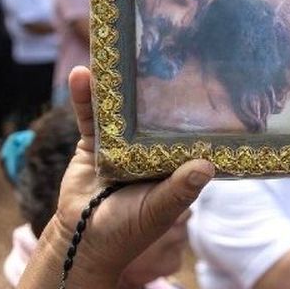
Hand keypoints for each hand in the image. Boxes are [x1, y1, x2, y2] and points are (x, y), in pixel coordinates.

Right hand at [56, 66, 211, 276]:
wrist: (82, 240)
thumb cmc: (127, 230)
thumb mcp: (158, 209)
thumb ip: (180, 188)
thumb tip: (207, 165)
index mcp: (171, 162)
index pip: (186, 131)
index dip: (195, 109)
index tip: (205, 78)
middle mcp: (148, 147)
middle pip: (153, 112)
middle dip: (154, 85)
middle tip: (160, 49)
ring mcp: (119, 142)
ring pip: (120, 108)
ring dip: (116, 83)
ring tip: (117, 52)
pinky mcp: (92, 142)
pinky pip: (89, 114)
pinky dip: (85, 95)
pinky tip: (83, 73)